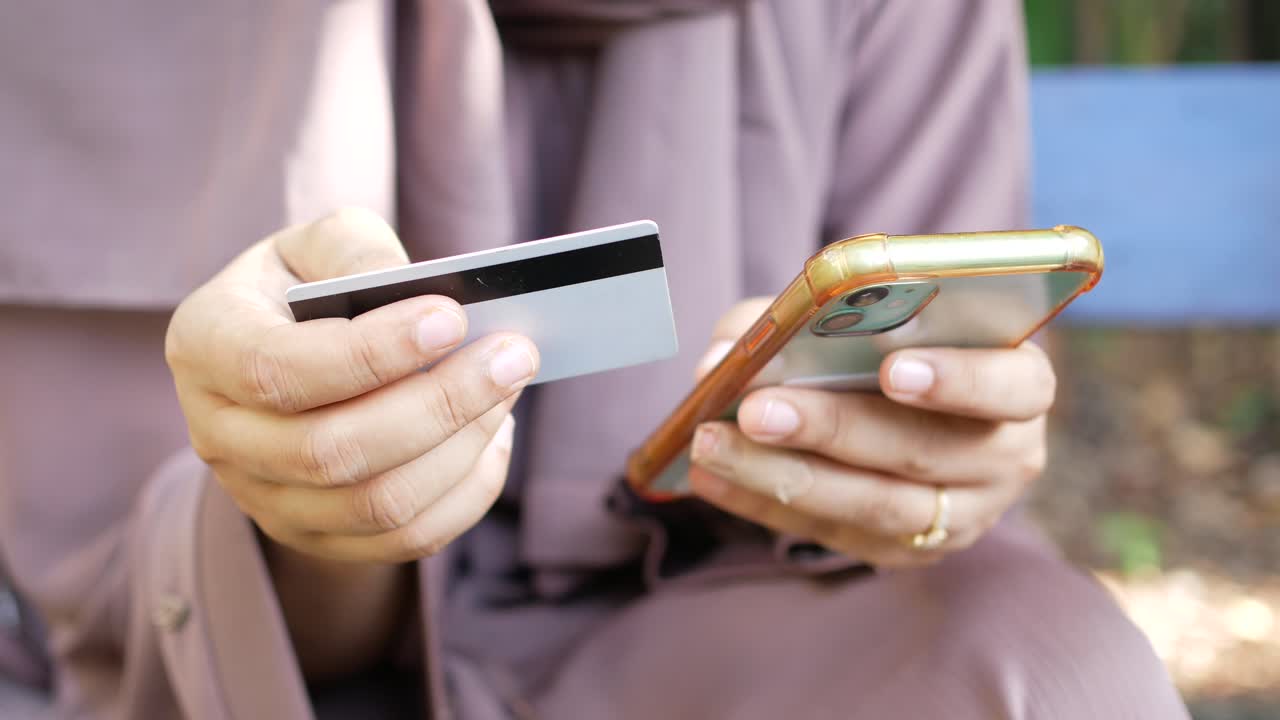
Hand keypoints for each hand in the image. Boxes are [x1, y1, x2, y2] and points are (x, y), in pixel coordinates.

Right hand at [166, 208, 539, 563]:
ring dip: (461, 446)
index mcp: (204, 346)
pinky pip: (404, 539)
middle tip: (513, 354)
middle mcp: (219, 436)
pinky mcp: (317, 538)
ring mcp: (263, 499)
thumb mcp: (324, 244)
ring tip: (510, 386)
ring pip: (375, 505)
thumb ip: (359, 254)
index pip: (277, 370)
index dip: (369, 352)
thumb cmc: (316, 283)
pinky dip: (466, 491)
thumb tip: (411, 295)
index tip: (452, 317)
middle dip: (439, 403)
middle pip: (331, 452)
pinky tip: (495, 435)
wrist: (299, 350)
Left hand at [687, 299, 1053, 568]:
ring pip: (874, 505)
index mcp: (1021, 383)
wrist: (909, 410)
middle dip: (832, 427)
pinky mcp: (912, 551)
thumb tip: (725, 354)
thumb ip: (796, 317)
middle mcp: (1006, 456)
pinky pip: (835, 533)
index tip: (890, 368)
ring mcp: (964, 515)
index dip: (959, 378)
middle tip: (758, 408)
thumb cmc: (889, 346)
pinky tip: (709, 477)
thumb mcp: (861, 314)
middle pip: (923, 450)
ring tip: (713, 443)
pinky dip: (763, 503)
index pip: (1016, 384)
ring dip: (782, 475)